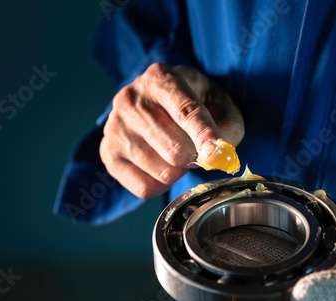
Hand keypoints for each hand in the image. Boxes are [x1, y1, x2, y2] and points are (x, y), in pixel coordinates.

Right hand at [100, 63, 243, 198]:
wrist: (156, 104)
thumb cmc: (192, 103)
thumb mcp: (219, 103)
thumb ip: (227, 127)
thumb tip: (217, 155)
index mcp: (160, 78)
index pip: (186, 111)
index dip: (204, 134)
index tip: (216, 152)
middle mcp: (131, 99)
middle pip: (176, 150)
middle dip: (195, 158)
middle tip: (197, 150)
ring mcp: (115, 127)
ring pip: (163, 172)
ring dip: (179, 171)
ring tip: (176, 153)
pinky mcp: (108, 153)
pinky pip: (144, 187)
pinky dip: (162, 185)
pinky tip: (161, 165)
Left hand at [221, 205, 335, 300]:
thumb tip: (298, 299)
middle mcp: (312, 299)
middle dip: (228, 300)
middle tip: (195, 280)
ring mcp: (314, 280)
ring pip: (268, 287)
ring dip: (241, 281)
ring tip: (210, 266)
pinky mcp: (316, 260)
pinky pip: (282, 265)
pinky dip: (262, 259)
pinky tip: (246, 245)